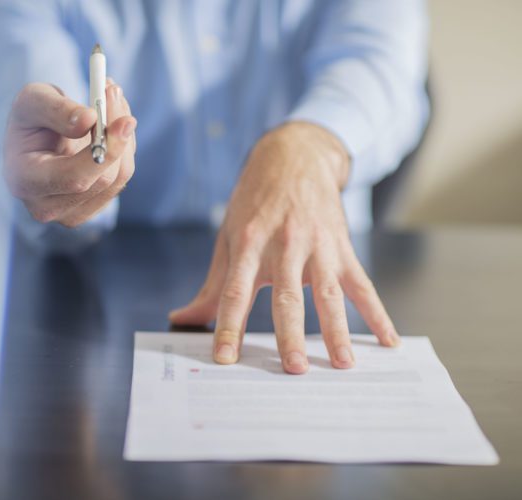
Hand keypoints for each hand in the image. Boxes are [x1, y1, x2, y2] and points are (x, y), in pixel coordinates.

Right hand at [3, 81, 136, 226]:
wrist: (33, 141)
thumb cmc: (29, 120)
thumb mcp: (32, 101)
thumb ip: (57, 110)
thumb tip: (90, 120)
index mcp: (24, 181)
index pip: (74, 178)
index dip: (105, 151)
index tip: (125, 121)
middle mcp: (46, 207)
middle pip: (102, 179)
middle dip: (116, 136)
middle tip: (115, 92)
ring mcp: (71, 215)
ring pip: (118, 177)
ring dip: (123, 136)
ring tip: (110, 100)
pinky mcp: (91, 210)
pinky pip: (121, 178)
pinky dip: (123, 147)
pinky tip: (110, 126)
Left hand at [169, 122, 399, 373]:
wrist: (293, 159)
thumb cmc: (254, 204)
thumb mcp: (228, 238)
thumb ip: (212, 286)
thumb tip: (181, 319)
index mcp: (248, 245)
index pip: (235, 293)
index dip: (228, 326)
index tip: (225, 358)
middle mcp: (284, 246)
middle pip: (286, 297)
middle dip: (290, 334)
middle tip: (293, 368)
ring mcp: (317, 247)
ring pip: (328, 293)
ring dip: (337, 330)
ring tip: (342, 363)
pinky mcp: (342, 248)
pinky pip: (361, 285)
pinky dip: (377, 313)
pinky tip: (387, 340)